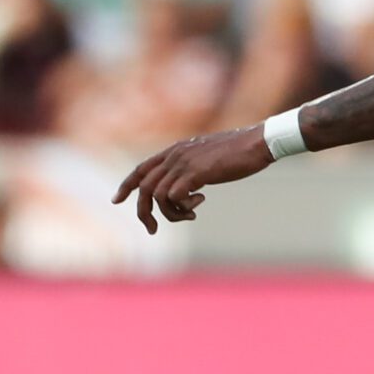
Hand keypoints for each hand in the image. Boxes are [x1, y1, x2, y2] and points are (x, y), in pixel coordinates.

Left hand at [113, 126, 273, 232]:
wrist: (256, 143)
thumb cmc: (238, 153)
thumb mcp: (208, 159)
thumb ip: (193, 170)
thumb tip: (188, 188)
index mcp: (175, 151)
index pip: (141, 168)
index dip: (126, 185)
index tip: (116, 200)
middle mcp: (174, 155)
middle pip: (143, 187)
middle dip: (143, 212)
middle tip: (152, 229)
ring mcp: (183, 163)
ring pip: (157, 196)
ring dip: (170, 214)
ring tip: (190, 215)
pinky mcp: (195, 173)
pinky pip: (174, 197)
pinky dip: (183, 208)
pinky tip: (200, 203)